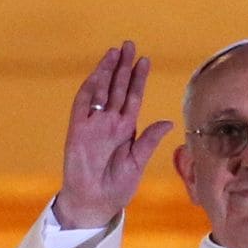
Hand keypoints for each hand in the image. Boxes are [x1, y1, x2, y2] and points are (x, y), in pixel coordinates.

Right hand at [55, 41, 172, 227]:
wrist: (96, 202)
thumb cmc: (117, 187)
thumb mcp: (138, 163)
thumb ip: (149, 141)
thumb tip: (169, 122)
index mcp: (126, 130)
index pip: (133, 98)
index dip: (138, 80)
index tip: (145, 60)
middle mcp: (110, 123)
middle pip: (117, 88)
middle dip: (123, 67)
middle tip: (129, 45)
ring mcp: (93, 124)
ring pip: (101, 91)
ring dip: (107, 71)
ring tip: (116, 51)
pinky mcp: (78, 129)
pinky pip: (83, 103)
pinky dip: (90, 87)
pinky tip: (99, 72)